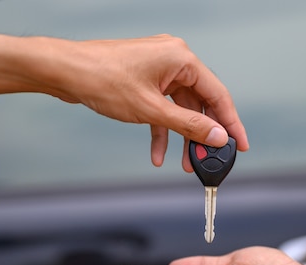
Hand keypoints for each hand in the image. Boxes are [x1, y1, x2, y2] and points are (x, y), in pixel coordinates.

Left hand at [0, 31, 247, 170]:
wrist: (65, 71)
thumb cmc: (103, 80)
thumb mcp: (151, 110)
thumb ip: (188, 125)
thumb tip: (217, 136)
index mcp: (182, 59)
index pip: (218, 95)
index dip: (231, 124)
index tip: (240, 146)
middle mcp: (174, 60)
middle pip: (200, 103)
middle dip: (202, 135)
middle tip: (208, 160)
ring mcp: (158, 70)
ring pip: (180, 108)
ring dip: (181, 137)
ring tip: (184, 164)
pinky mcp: (144, 80)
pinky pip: (162, 107)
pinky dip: (161, 130)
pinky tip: (158, 154)